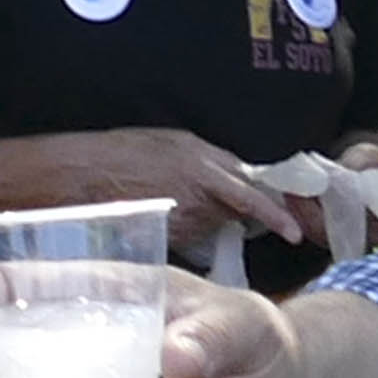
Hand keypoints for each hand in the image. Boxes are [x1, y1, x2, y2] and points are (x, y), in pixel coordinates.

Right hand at [98, 129, 305, 252]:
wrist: (81, 171)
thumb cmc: (119, 150)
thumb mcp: (170, 140)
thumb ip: (204, 158)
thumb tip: (228, 174)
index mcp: (205, 159)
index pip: (254, 191)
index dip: (276, 211)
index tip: (296, 231)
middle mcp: (202, 188)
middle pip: (235, 209)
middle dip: (228, 210)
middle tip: (200, 201)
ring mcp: (186, 214)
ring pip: (211, 225)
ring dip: (201, 218)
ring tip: (168, 199)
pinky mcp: (169, 234)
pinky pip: (187, 237)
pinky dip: (181, 230)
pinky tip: (158, 212)